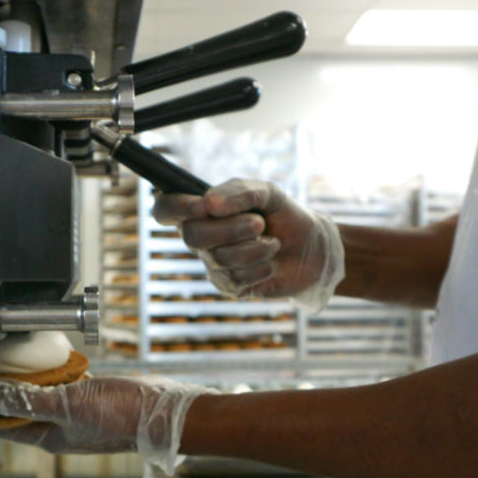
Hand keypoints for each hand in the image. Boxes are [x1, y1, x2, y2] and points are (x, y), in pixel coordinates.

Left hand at [0, 376, 212, 473]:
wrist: (162, 412)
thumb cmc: (120, 416)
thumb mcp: (69, 406)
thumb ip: (26, 399)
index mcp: (45, 435)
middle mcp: (54, 425)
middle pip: (8, 410)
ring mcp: (70, 411)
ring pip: (29, 396)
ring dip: (8, 383)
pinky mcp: (86, 396)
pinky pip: (54, 386)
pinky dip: (40, 375)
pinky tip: (37, 361)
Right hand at [152, 179, 344, 312]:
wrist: (313, 248)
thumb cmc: (284, 215)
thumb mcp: (268, 193)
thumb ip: (239, 191)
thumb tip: (208, 202)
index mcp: (202, 210)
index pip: (165, 209)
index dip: (176, 208)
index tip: (203, 206)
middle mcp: (201, 237)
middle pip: (192, 236)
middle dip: (231, 229)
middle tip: (259, 223)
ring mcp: (213, 264)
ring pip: (218, 258)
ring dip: (254, 248)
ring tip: (272, 242)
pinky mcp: (229, 286)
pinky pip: (235, 278)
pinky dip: (261, 267)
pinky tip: (271, 262)